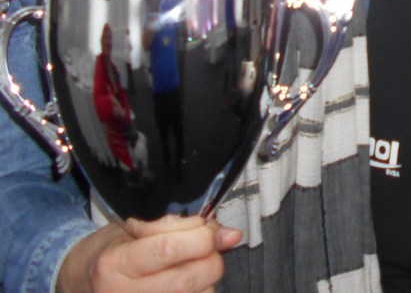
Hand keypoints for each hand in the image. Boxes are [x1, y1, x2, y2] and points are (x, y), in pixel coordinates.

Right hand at [57, 215, 241, 292]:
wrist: (80, 283)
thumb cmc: (109, 251)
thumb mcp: (133, 227)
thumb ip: (178, 226)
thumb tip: (228, 235)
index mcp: (116, 264)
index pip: (168, 249)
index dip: (202, 237)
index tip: (212, 230)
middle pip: (186, 279)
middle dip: (211, 259)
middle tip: (209, 248)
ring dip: (208, 279)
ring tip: (195, 267)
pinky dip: (199, 292)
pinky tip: (190, 284)